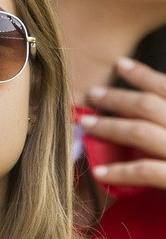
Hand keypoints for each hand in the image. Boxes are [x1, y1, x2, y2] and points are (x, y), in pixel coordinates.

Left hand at [80, 57, 165, 188]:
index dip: (143, 75)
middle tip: (92, 94)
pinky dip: (120, 171)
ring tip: (85, 124)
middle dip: (116, 98)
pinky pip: (145, 171)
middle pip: (147, 105)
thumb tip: (153, 105)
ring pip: (140, 132)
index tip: (119, 64)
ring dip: (109, 126)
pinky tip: (99, 173)